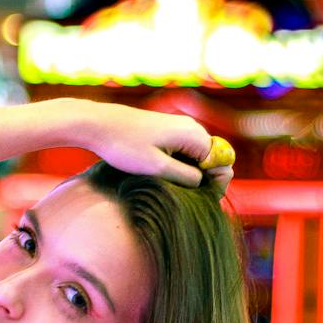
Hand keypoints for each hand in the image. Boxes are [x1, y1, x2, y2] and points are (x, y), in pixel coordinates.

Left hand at [82, 104, 231, 191]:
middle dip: (203, 180)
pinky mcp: (168, 131)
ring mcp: (180, 128)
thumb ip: (186, 177)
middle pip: (213, 161)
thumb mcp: (157, 169)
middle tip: (181, 195)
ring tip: (169, 186)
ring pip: (198, 158)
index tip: (199, 198)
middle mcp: (192, 128)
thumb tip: (204, 182)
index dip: (216, 185)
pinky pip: (185, 152)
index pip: (224, 164)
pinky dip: (179, 165)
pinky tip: (161, 174)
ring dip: (190, 174)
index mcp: (194, 135)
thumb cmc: (125, 146)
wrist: (99, 124)